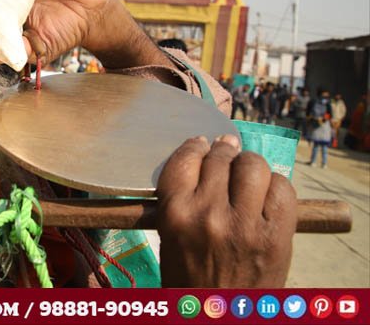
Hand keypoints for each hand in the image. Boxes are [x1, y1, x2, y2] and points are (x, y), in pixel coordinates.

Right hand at [156, 135, 295, 286]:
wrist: (217, 317)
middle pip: (221, 158)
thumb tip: (206, 153)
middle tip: (227, 154)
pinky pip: (283, 190)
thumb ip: (182, 198)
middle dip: (224, 153)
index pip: (186, 159)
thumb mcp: (169, 236)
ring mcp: (246, 225)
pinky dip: (276, 186)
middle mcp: (209, 215)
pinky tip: (266, 194)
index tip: (201, 145)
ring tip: (248, 173)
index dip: (196, 147)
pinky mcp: (277, 236)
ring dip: (250, 165)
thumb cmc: (189, 277)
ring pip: (253, 167)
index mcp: (176, 215)